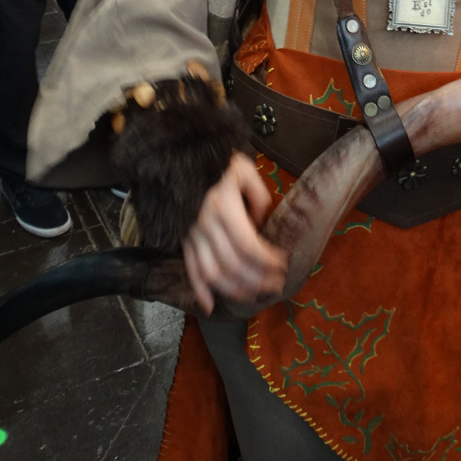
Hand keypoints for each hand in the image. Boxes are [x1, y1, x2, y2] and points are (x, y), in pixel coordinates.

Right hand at [181, 152, 287, 314]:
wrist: (177, 154)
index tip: (283, 264)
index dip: (267, 261)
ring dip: (235, 289)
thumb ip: (258, 196)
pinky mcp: (181, 239)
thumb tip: (261, 222)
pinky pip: (189, 268)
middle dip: (258, 279)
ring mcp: (190, 235)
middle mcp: (205, 225)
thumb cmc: (214, 159)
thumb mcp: (243, 169)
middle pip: (234, 264)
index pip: (249, 246)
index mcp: (223, 207)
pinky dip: (199, 290)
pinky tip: (210, 306)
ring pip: (213, 273)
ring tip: (255, 295)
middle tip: (276, 285)